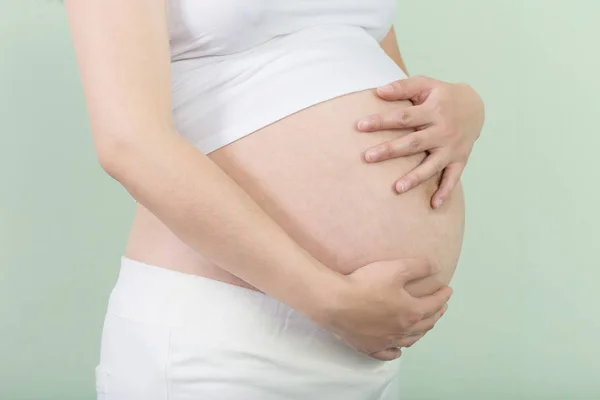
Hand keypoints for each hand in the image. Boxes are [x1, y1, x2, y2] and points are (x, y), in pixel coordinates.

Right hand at [320, 258, 451, 360]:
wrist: (336, 302)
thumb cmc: (366, 284)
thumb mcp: (395, 268)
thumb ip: (419, 266)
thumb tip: (437, 266)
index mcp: (412, 311)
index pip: (434, 304)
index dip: (443, 296)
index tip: (448, 290)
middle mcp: (402, 330)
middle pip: (425, 324)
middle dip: (436, 314)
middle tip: (440, 307)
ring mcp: (386, 341)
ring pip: (410, 340)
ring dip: (421, 332)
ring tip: (424, 326)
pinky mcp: (369, 347)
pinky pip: (387, 354)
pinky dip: (395, 352)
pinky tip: (397, 350)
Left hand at [357, 76, 484, 208]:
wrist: (476, 106)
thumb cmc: (442, 95)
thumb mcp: (426, 84)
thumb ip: (403, 87)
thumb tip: (378, 91)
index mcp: (433, 110)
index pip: (403, 117)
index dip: (381, 121)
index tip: (360, 126)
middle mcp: (443, 130)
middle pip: (414, 143)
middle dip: (390, 150)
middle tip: (368, 157)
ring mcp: (452, 147)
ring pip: (432, 165)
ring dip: (415, 177)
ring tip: (397, 188)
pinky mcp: (460, 159)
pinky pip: (453, 178)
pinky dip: (445, 191)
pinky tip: (433, 205)